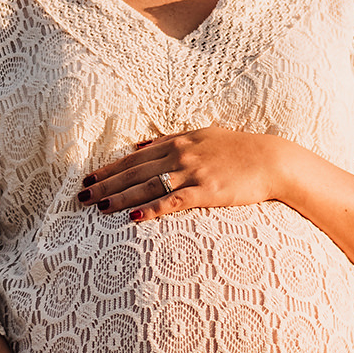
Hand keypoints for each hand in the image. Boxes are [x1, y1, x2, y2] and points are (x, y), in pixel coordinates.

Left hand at [77, 127, 302, 221]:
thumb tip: (139, 144)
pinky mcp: (207, 192)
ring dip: (120, 197)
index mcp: (177, 142)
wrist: (271, 160)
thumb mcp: (202, 135)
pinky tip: (133, 217)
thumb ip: (169, 139)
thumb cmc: (237, 149)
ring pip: (148, 187)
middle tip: (82, 196)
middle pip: (135, 172)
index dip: (109, 168)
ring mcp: (193, 173)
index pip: (134, 158)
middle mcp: (181, 155)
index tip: (88, 178)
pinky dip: (151, 209)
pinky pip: (173, 202)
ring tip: (98, 208)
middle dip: (106, 185)